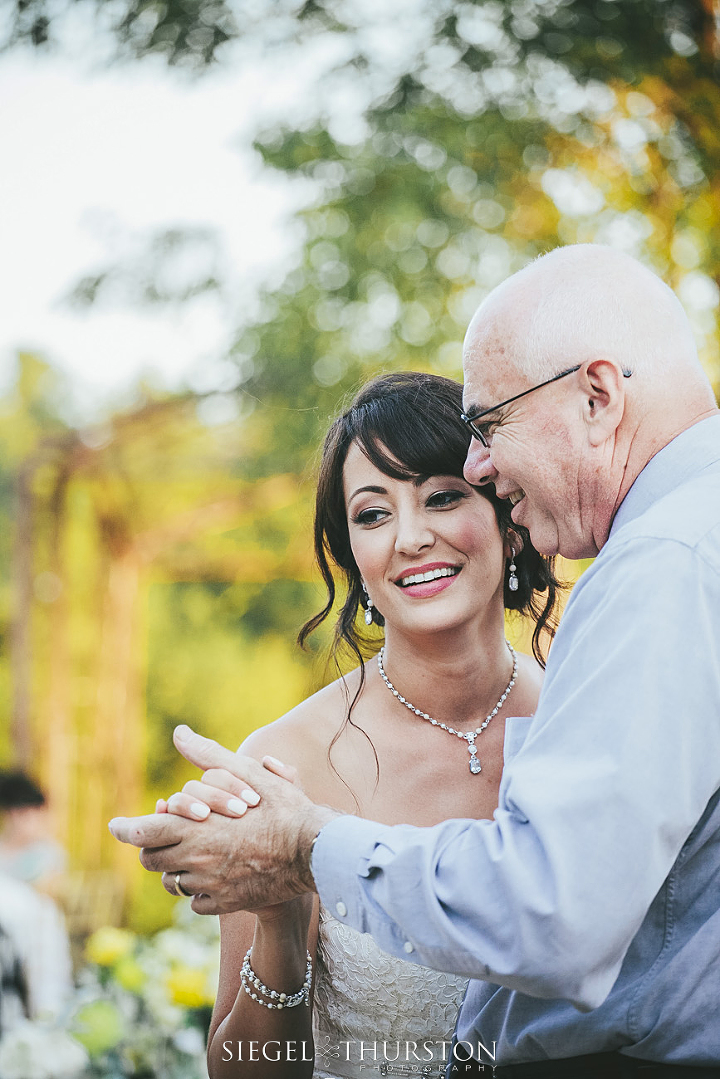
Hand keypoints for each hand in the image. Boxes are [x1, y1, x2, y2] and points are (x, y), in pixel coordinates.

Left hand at [109, 725, 337, 914]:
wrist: (314, 851)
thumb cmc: (282, 808)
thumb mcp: (246, 774)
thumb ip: (208, 755)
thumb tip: (180, 733)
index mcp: (195, 828)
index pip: (144, 833)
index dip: (126, 829)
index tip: (116, 826)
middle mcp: (196, 860)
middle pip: (152, 861)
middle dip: (153, 848)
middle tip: (163, 837)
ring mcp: (209, 886)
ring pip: (173, 883)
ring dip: (177, 869)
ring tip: (195, 854)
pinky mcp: (225, 903)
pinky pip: (196, 902)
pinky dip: (200, 890)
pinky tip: (217, 875)